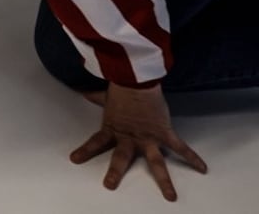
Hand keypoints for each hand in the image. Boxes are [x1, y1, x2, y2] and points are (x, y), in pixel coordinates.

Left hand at [71, 83, 205, 200]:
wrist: (137, 81)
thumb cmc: (121, 87)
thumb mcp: (106, 96)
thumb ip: (96, 98)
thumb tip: (84, 92)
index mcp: (113, 129)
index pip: (96, 142)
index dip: (85, 151)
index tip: (75, 160)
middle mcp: (130, 137)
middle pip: (121, 158)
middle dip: (115, 173)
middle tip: (109, 185)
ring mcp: (148, 137)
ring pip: (155, 163)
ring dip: (164, 180)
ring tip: (170, 196)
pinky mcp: (164, 132)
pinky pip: (180, 148)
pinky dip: (192, 158)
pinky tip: (203, 169)